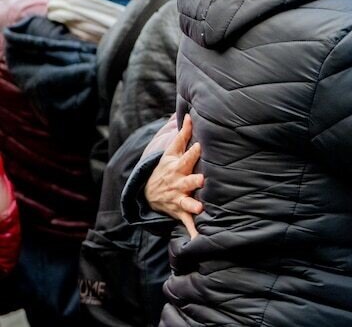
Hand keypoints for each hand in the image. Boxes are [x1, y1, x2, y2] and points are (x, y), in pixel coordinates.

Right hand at [144, 116, 204, 237]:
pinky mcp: (180, 212)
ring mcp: (179, 198)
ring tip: (199, 208)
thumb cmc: (166, 167)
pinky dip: (193, 231)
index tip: (202, 145)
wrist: (147, 193)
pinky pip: (188, 223)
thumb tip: (188, 114)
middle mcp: (178, 183)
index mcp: (177, 166)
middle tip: (202, 180)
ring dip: (192, 206)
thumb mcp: (170, 151)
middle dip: (194, 181)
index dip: (194, 151)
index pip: (186, 156)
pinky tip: (199, 240)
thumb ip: (182, 133)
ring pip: (186, 203)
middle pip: (187, 180)